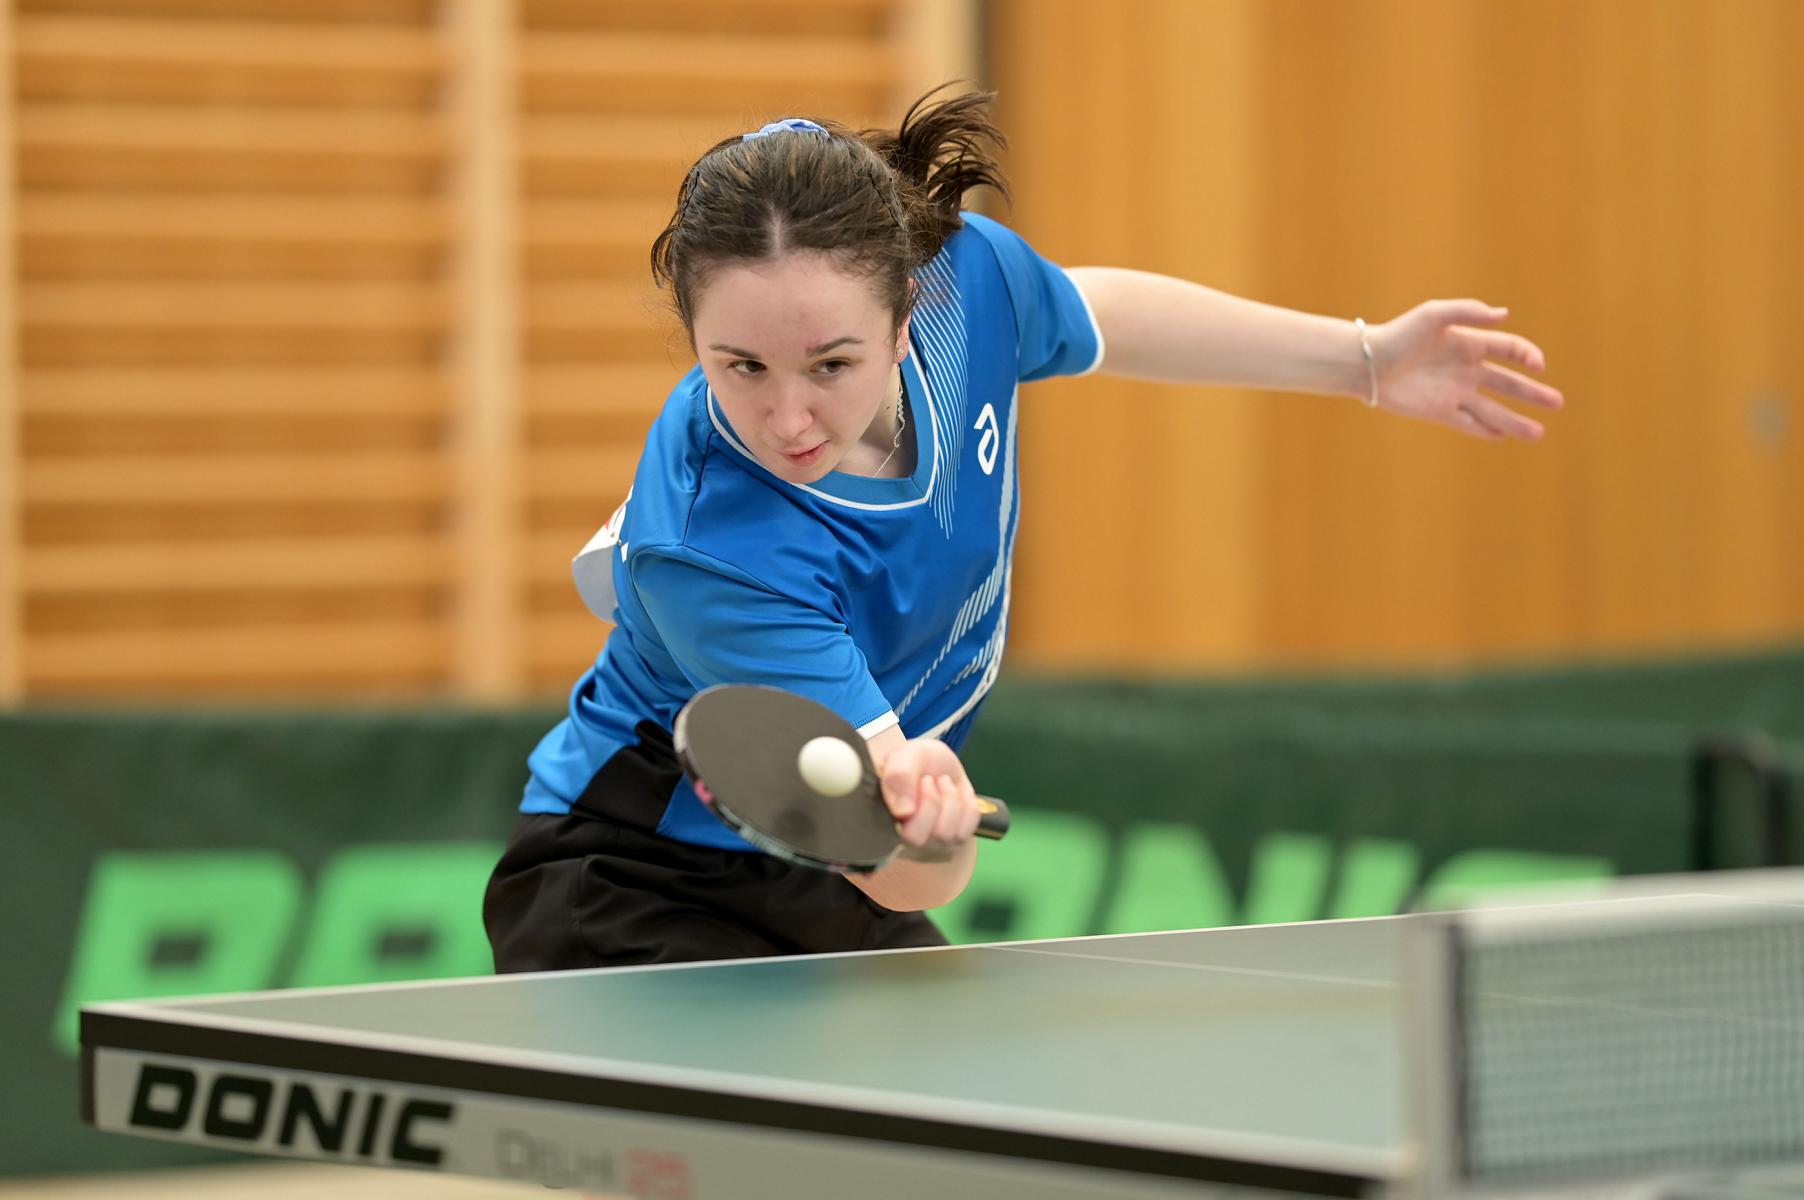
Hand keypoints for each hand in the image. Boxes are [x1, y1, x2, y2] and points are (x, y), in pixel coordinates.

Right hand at [876, 737, 982, 860]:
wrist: (933, 760)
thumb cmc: (913, 762)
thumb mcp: (903, 757)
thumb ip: (898, 778)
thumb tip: (904, 812)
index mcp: (889, 826)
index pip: (910, 836)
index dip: (922, 806)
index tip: (922, 780)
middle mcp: (911, 841)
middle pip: (931, 836)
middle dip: (934, 801)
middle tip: (929, 780)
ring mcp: (935, 842)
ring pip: (950, 831)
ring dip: (950, 797)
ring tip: (940, 782)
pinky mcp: (957, 836)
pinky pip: (971, 821)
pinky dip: (966, 798)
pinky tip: (953, 791)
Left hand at [1366, 300, 1564, 440]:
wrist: (1367, 362)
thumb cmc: (1399, 334)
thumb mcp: (1434, 315)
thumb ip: (1468, 312)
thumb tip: (1504, 315)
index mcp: (1470, 343)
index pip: (1509, 349)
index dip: (1527, 355)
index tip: (1537, 365)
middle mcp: (1467, 370)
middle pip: (1509, 383)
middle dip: (1533, 393)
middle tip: (1558, 403)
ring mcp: (1454, 392)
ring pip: (1492, 410)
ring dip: (1515, 421)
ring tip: (1539, 433)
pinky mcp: (1439, 411)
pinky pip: (1467, 424)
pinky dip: (1484, 430)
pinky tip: (1502, 437)